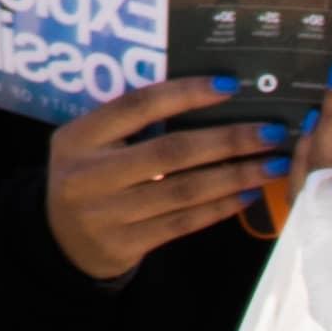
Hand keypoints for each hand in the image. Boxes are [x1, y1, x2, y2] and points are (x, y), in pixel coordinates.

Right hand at [41, 78, 283, 279]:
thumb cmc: (88, 177)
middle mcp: (89, 174)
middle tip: (270, 132)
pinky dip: (220, 208)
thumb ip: (128, 124)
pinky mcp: (126, 244)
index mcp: (78, 137)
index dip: (184, 94)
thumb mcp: (89, 143)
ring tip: (272, 165)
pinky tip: (248, 195)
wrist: (59, 241)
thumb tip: (205, 97)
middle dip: (227, 140)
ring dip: (235, 176)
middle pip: (170, 152)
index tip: (229, 86)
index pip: (137, 106)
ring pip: (184, 191)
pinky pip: (183, 223)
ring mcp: (106, 214)